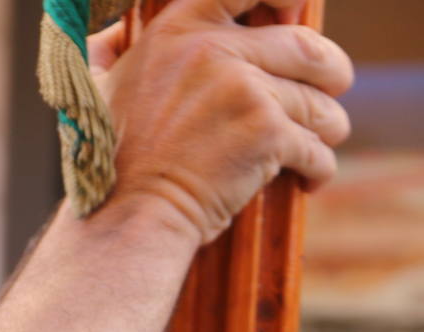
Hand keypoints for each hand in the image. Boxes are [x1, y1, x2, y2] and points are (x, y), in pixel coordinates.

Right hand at [88, 0, 352, 244]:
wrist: (129, 216)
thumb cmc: (109, 163)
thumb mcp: (94, 91)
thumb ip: (109, 50)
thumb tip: (117, 30)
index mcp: (176, 34)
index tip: (294, 9)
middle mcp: (213, 53)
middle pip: (305, 46)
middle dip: (331, 69)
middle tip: (333, 86)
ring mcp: (245, 92)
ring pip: (318, 102)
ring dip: (327, 125)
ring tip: (320, 140)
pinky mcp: (268, 134)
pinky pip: (316, 146)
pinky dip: (319, 166)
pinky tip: (308, 179)